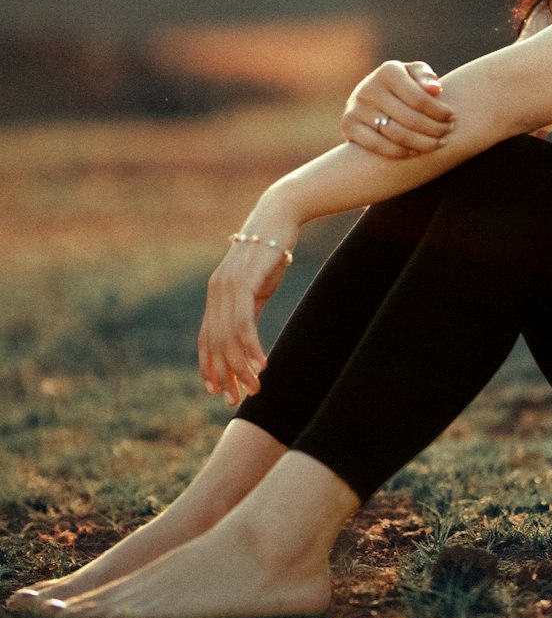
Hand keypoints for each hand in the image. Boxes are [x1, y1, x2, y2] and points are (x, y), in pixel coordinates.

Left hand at [198, 208, 297, 405]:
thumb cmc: (272, 251)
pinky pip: (244, 324)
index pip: (206, 338)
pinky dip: (251, 347)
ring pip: (228, 338)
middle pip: (214, 344)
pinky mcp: (244, 284)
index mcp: (216, 294)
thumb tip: (247, 335)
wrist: (279, 218)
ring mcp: (227, 288)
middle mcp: (216, 292)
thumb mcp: (258, 285)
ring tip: (255, 388)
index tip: (217, 391)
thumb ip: (249, 308)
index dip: (209, 366)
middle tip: (236, 399)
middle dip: (225, 375)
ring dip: (241, 368)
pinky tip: (262, 364)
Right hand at [341, 60, 454, 156]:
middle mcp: (369, 87)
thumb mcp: (414, 74)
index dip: (439, 112)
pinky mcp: (348, 125)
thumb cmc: (401, 85)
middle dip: (434, 129)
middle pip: (410, 119)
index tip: (453, 118)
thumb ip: (425, 77)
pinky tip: (415, 152)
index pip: (419, 98)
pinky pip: (378, 146)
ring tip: (437, 144)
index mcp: (388, 71)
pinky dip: (400, 152)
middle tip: (448, 133)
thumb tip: (435, 89)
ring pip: (396, 134)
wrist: (369, 97)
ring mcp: (356, 107)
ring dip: (422, 143)